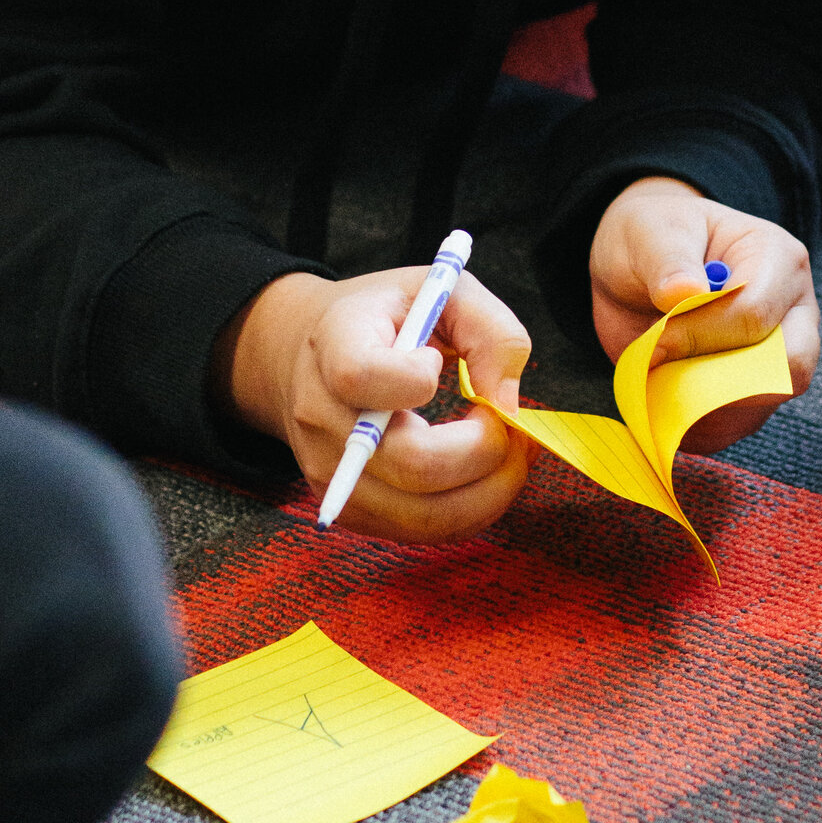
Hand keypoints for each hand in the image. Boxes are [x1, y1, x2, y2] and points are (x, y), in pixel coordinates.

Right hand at [218, 264, 532, 542]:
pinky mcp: (352, 510)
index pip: (362, 377)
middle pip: (411, 464)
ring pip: (423, 514)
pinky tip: (487, 475)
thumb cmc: (387, 319)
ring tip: (511, 454)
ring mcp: (333, 473)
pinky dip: (471, 510)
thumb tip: (506, 401)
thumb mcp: (440, 290)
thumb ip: (489, 329)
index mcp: (334, 347)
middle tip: (511, 426)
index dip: (417, 377)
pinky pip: (422, 532)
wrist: (310, 357)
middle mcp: (321, 417)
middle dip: (484, 451)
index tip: (437, 361)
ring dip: (489, 491)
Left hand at [588, 178, 815, 444]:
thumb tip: (686, 293)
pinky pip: (738, 427)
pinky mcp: (754, 391)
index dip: (701, 335)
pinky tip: (664, 402)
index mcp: (778, 259)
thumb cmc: (652, 238)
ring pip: (763, 405)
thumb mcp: (649, 233)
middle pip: (787, 368)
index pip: (755, 315)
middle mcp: (794, 311)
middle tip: (663, 366)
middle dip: (719, 378)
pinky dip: (698, 426)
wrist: (639, 266)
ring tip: (659, 378)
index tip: (656, 338)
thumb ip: (667, 261)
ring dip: (704, 406)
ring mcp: (779, 356)